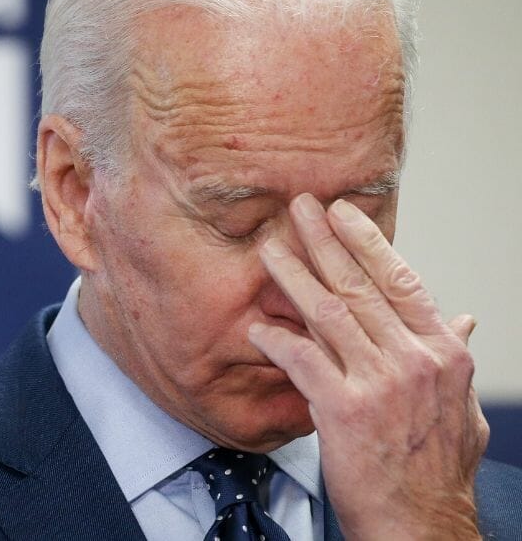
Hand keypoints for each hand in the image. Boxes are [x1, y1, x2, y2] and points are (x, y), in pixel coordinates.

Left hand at [248, 193, 487, 540]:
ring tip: (269, 249)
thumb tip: (463, 318)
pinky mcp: (343, 409)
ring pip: (328, 313)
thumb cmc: (435, 469)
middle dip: (325, 242)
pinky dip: (276, 340)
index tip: (342, 213)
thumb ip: (454, 356)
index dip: (368, 243)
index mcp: (443, 353)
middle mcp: (414, 360)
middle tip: (297, 208)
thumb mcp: (462, 407)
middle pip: (360, 286)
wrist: (420, 524)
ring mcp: (379, 383)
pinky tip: (255, 327)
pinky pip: (301, 360)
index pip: (401, 282)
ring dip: (293, 276)